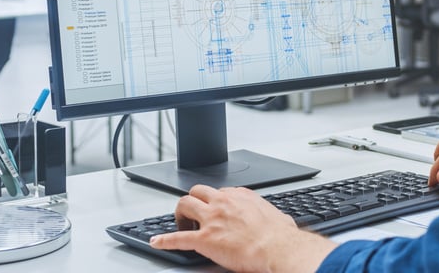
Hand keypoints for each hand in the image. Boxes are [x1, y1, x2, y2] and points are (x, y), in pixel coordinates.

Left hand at [150, 185, 335, 272]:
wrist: (276, 247)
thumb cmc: (280, 236)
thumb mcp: (279, 218)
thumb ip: (272, 217)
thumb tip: (282, 222)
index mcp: (241, 197)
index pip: (220, 192)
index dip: (215, 201)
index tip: (214, 208)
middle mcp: (223, 203)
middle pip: (198, 191)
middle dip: (193, 200)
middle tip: (192, 212)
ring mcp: (211, 219)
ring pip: (185, 204)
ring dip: (179, 213)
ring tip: (179, 223)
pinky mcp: (204, 239)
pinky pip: (177, 238)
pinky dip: (164, 240)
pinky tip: (157, 242)